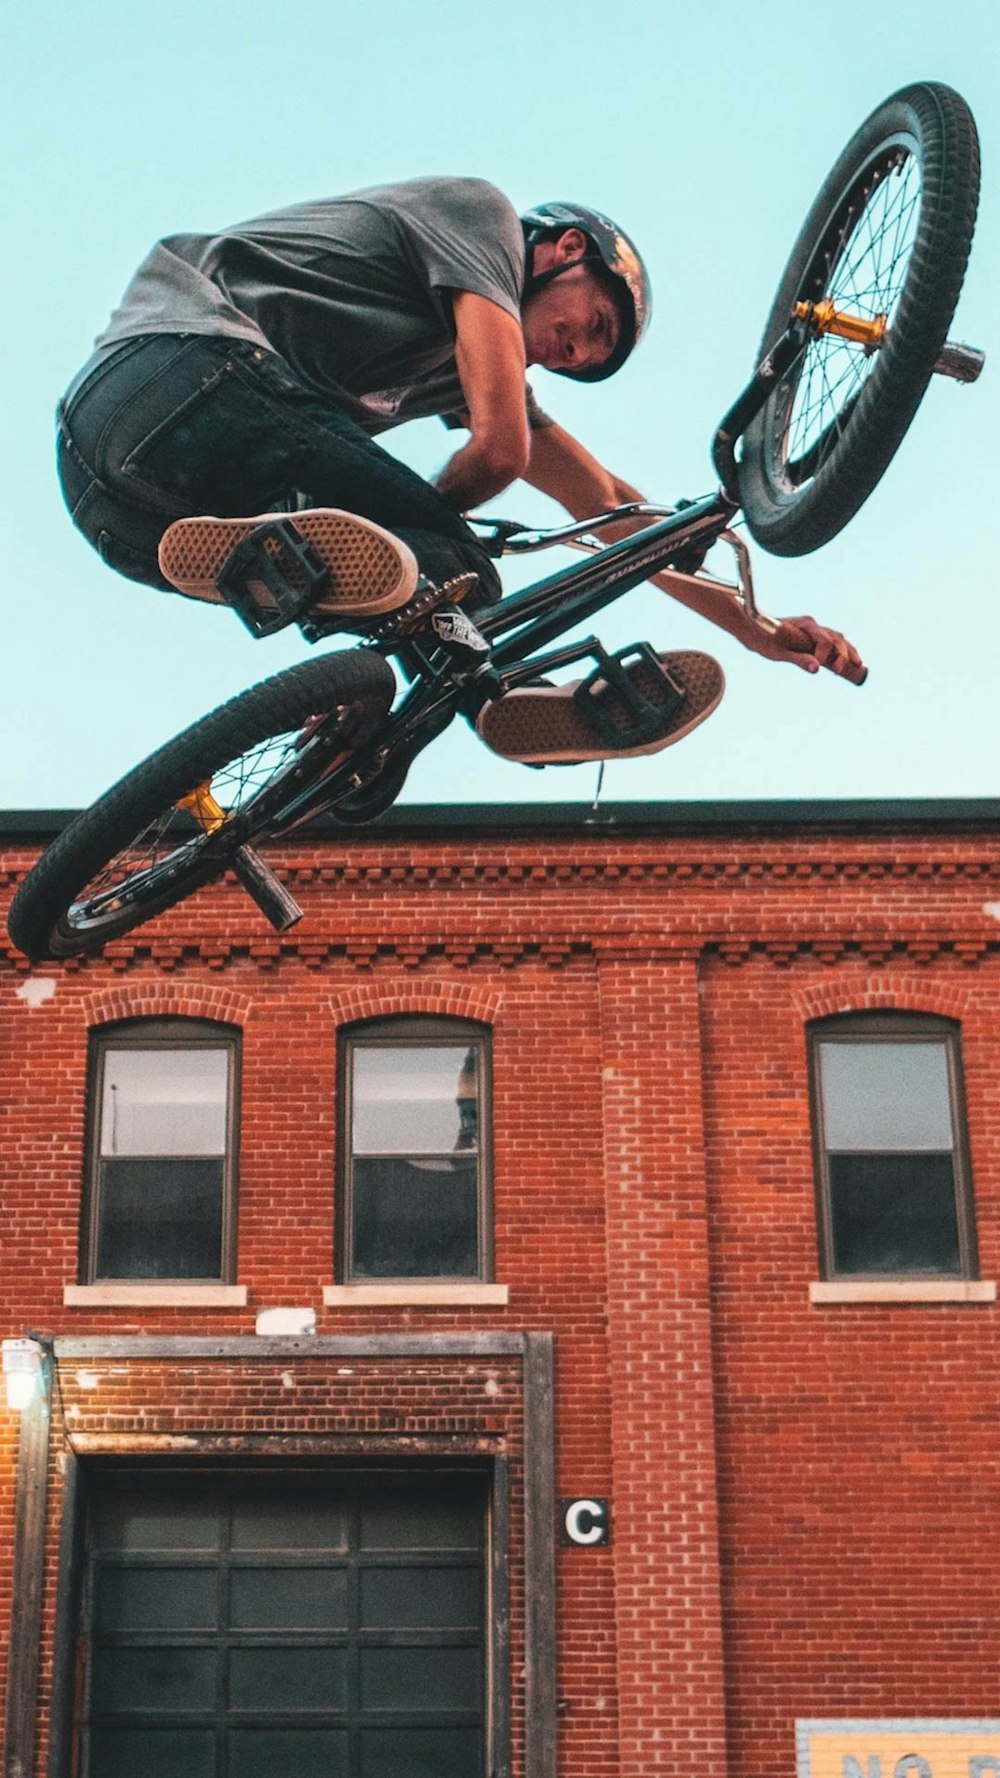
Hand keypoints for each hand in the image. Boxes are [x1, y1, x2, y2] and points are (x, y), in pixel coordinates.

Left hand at [749, 613, 864, 679]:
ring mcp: (814, 630)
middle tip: (840, 671)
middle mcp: (813, 625)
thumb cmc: (763, 639)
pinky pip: (832, 642)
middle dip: (842, 654)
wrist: (753, 629)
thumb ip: (799, 659)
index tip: (820, 667)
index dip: (825, 654)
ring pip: (838, 639)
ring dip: (848, 651)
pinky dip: (842, 651)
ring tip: (857, 665)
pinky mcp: (812, 637)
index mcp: (806, 624)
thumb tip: (817, 669)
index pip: (824, 639)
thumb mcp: (779, 652)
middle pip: (836, 638)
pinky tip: (848, 662)